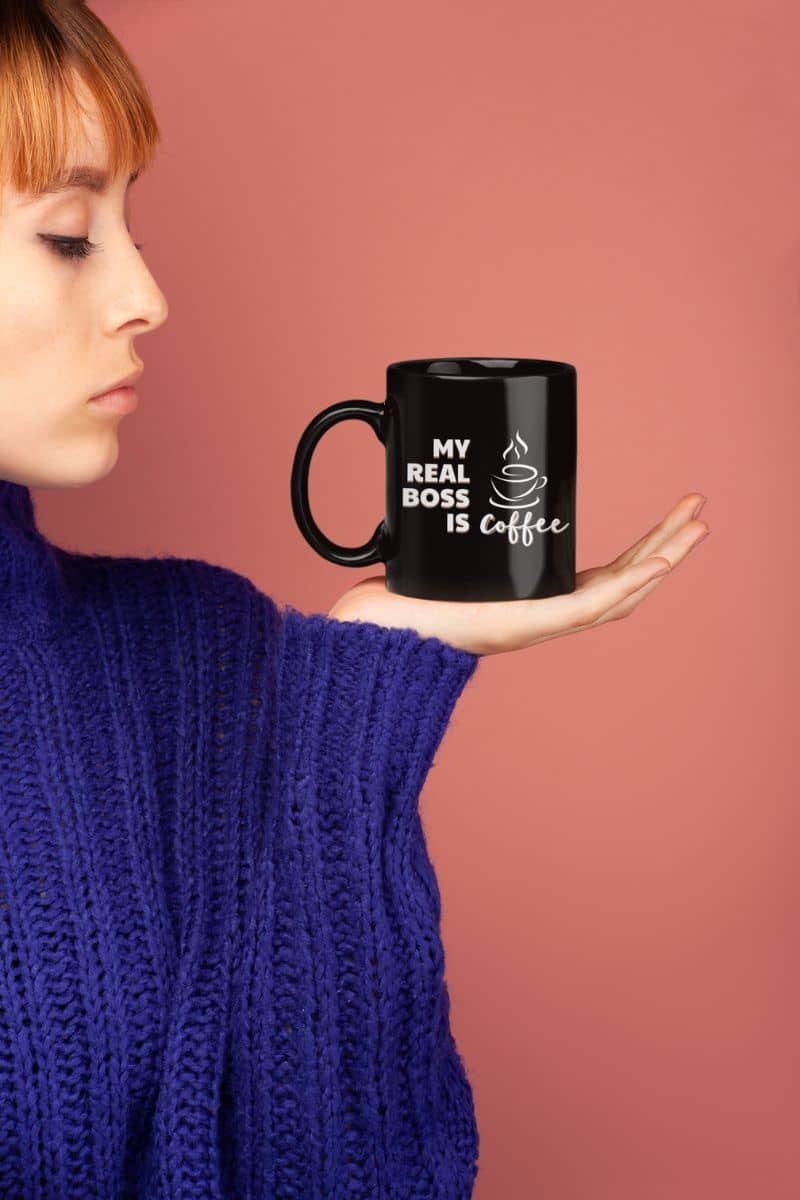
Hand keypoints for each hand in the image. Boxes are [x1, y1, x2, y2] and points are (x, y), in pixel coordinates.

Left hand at [326, 493, 709, 656]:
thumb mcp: (445, 551)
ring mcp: (541, 623)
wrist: (377, 635)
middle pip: (625, 581)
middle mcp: (546, 614)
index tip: (669, 515)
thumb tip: (448, 472)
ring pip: (621, 593)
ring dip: (664, 559)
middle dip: (667, 544)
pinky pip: (589, 607)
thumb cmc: (403, 602)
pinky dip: (629, 584)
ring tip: (697, 525)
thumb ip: (460, 525)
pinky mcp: (528, 625)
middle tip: (698, 508)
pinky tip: (658, 562)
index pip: (604, 575)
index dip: (643, 548)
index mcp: (536, 598)